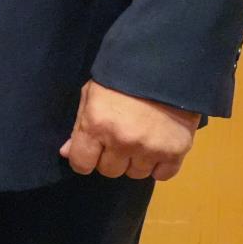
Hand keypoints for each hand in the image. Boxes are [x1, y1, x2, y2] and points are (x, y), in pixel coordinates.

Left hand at [60, 80, 197, 179]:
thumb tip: (67, 153)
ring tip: (140, 140)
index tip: (90, 153)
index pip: (81, 163)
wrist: (163, 68)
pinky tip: (157, 148)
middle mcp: (122, 142)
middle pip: (110, 171)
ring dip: (135, 162)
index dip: (83, 159)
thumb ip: (79, 126)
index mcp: (96, 126)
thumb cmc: (119, 80)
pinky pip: (162, 175)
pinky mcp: (176, 152)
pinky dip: (159, 166)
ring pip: (136, 174)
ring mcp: (150, 149)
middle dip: (111, 158)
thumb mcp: (91, 95)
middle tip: (118, 139)